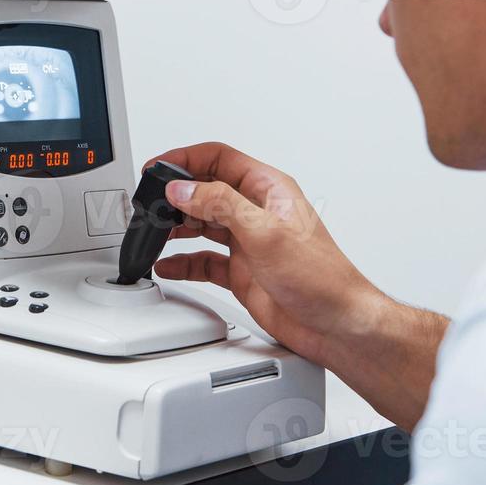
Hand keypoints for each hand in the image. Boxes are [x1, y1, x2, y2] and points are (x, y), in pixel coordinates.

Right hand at [148, 142, 378, 366]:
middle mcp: (256, 212)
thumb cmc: (320, 277)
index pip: (219, 159)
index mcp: (268, 189)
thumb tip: (183, 190)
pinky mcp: (242, 271)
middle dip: (176, 196)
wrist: (335, 325)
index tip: (158, 169)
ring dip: (176, 227)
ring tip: (153, 232)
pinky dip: (184, 261)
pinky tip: (168, 265)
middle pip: (206, 190)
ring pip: (202, 224)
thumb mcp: (265, 232)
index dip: (186, 159)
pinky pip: (205, 260)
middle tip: (150, 204)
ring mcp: (248, 242)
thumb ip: (220, 205)